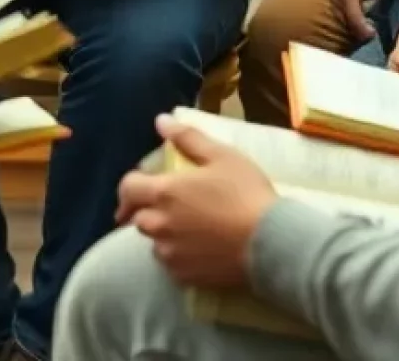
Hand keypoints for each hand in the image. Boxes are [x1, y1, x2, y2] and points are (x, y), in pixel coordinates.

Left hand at [115, 115, 277, 288]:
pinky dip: (177, 256)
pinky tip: (197, 249)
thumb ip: (187, 138)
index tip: (138, 188)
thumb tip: (160, 122)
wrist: (271, 243)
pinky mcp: (185, 277)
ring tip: (186, 227)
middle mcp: (161, 225)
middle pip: (138, 218)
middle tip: (169, 206)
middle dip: (148, 210)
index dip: (130, 186)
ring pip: (154, 243)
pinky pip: (171, 265)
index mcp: (165, 192)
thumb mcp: (220, 156)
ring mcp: (172, 254)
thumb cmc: (245, 193)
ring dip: (162, 234)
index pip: (128, 188)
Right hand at [325, 0, 390, 40]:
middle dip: (364, 33)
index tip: (380, 35)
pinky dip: (354, 19)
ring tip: (375, 27)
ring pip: (346, 22)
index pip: (356, 23)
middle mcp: (337, 1)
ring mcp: (334, 0)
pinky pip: (343, 15)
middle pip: (350, 26)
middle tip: (381, 33)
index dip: (368, 33)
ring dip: (359, 27)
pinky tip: (367, 17)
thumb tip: (392, 10)